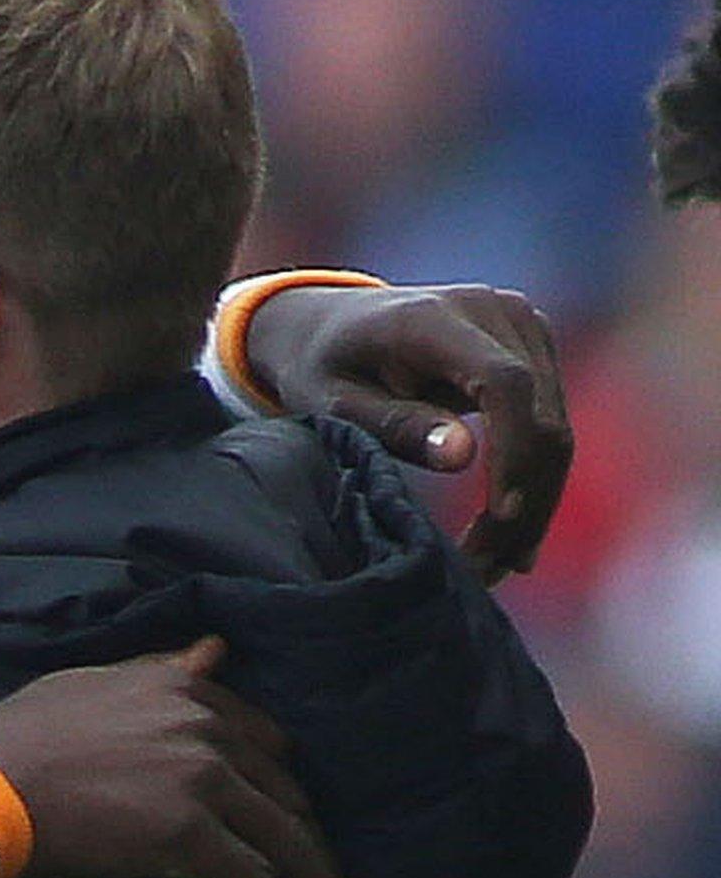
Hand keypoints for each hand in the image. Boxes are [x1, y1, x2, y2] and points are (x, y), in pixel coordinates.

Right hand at [0, 637, 362, 877]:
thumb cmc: (27, 732)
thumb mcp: (99, 681)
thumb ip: (162, 669)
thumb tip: (215, 649)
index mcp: (188, 688)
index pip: (266, 743)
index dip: (284, 789)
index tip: (297, 823)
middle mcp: (207, 729)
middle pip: (286, 795)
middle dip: (314, 845)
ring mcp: (204, 781)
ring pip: (287, 841)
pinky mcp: (191, 837)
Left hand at [246, 283, 572, 583]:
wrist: (331, 324)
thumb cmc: (322, 366)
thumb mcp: (332, 402)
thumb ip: (394, 425)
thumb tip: (463, 457)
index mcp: (435, 317)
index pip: (503, 383)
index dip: (513, 450)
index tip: (501, 514)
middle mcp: (494, 310)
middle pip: (541, 413)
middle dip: (525, 497)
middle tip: (491, 567)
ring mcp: (522, 325)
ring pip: (556, 426)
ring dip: (535, 500)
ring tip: (498, 564)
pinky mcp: (533, 348)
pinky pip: (551, 422)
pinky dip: (535, 479)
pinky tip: (512, 534)